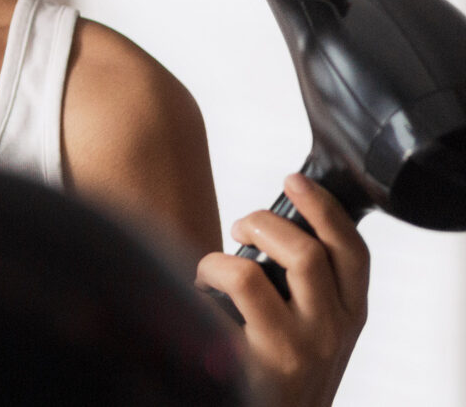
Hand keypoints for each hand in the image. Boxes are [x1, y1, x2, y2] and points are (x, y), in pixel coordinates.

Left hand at [197, 175, 368, 406]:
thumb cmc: (282, 374)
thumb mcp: (316, 333)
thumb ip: (309, 290)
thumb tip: (272, 229)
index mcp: (349, 317)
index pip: (354, 251)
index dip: (324, 208)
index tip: (294, 181)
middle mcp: (331, 332)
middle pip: (309, 251)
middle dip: (266, 222)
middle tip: (242, 225)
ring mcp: (297, 348)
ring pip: (261, 270)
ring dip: (226, 256)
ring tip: (215, 265)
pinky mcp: (259, 361)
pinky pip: (233, 288)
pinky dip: (208, 274)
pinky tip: (199, 291)